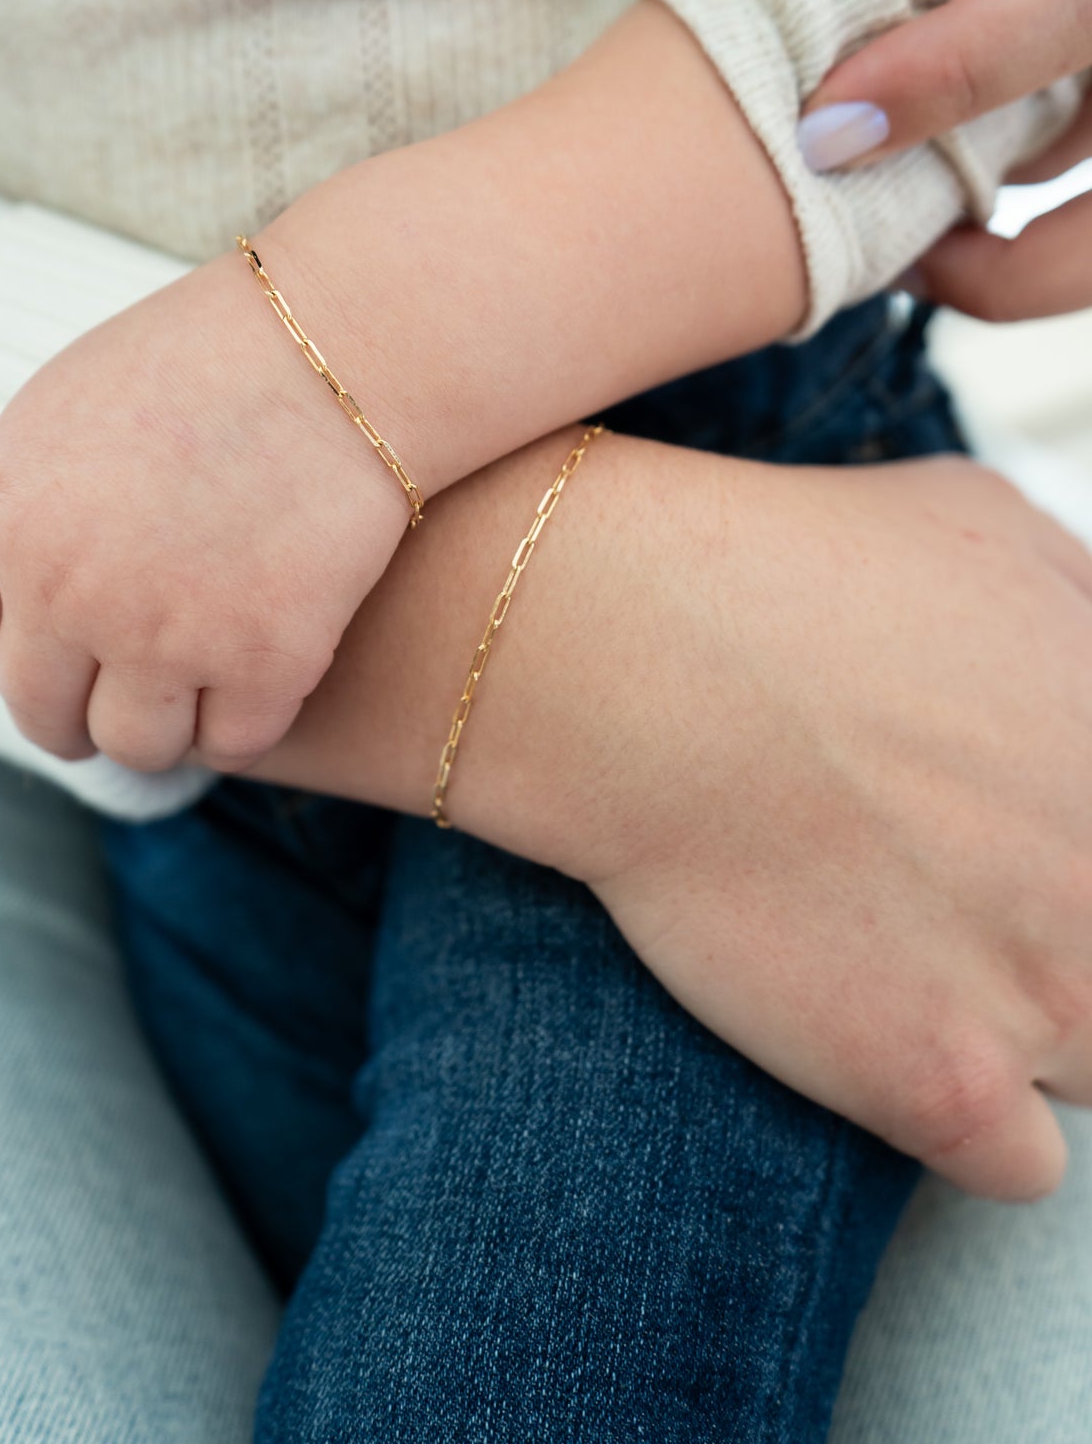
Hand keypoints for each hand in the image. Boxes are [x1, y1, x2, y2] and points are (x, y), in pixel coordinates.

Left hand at [0, 241, 411, 773]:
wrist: (342, 348)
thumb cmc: (213, 358)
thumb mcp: (63, 409)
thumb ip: (18, 506)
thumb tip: (10, 589)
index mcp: (6, 519)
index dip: (3, 660)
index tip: (51, 653)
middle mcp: (68, 590)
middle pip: (42, 713)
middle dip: (82, 708)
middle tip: (134, 683)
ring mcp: (164, 634)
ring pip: (135, 746)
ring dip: (166, 725)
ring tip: (202, 684)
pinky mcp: (265, 660)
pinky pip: (234, 743)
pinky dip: (249, 717)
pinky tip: (271, 670)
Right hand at [250, 434, 1091, 1201]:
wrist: (640, 661)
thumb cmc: (791, 568)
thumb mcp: (989, 525)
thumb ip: (1082, 608)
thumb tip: (1089, 649)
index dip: (1079, 853)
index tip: (1032, 850)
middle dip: (1067, 937)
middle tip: (968, 892)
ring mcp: (1056, 992)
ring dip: (1026, 1031)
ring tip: (917, 954)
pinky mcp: (945, 1085)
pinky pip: (1021, 1163)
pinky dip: (967, 1119)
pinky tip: (885, 1033)